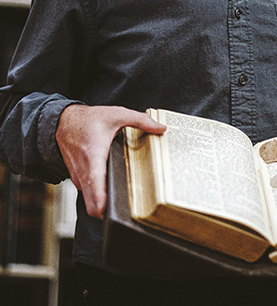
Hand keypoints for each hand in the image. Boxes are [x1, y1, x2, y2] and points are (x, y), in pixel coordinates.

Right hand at [56, 104, 165, 218]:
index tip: (118, 211)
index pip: (96, 193)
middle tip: (128, 208)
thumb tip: (161, 128)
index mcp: (93, 158)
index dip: (105, 207)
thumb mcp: (116, 114)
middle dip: (108, 211)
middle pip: (92, 206)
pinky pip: (88, 192)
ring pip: (90, 200)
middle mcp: (83, 172)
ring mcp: (78, 177)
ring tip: (122, 195)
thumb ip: (140, 120)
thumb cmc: (88, 119)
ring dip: (103, 201)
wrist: (64, 121)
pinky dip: (98, 193)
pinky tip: (110, 185)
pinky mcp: (77, 178)